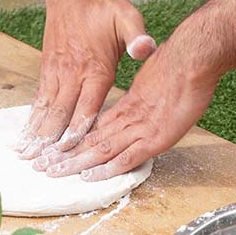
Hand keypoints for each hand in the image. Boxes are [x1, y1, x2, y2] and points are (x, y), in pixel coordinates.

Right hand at [17, 0, 156, 159]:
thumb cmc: (103, 3)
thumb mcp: (128, 17)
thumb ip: (137, 37)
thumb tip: (146, 48)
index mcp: (95, 66)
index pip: (86, 106)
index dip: (79, 130)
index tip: (70, 153)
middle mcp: (73, 71)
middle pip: (61, 113)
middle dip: (51, 141)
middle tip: (42, 164)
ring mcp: (57, 68)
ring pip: (46, 106)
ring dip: (36, 131)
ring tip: (26, 154)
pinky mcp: (48, 64)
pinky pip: (39, 95)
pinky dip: (32, 115)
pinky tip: (27, 130)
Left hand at [34, 46, 216, 180]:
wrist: (192, 58)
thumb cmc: (178, 65)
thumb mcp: (153, 82)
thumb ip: (142, 99)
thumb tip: (138, 106)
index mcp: (127, 105)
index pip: (95, 126)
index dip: (75, 139)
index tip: (56, 148)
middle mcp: (128, 117)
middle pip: (91, 139)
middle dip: (66, 154)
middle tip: (43, 165)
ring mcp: (140, 128)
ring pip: (102, 149)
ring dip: (77, 163)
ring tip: (54, 172)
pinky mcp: (155, 138)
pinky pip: (128, 156)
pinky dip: (109, 168)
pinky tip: (91, 177)